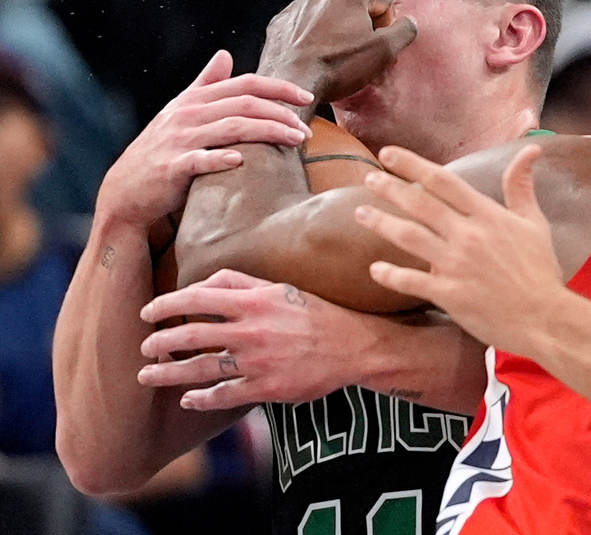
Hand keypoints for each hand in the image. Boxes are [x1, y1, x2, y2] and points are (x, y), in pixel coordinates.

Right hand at [97, 51, 313, 228]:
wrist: (126, 191)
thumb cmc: (161, 151)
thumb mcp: (180, 112)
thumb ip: (204, 84)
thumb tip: (225, 55)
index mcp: (194, 100)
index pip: (244, 84)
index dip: (278, 87)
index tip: (306, 96)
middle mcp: (187, 115)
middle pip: (245, 104)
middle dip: (281, 113)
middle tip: (306, 129)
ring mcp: (179, 140)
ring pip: (232, 128)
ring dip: (269, 132)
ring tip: (296, 140)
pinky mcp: (172, 168)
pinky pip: (200, 160)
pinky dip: (221, 159)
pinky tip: (242, 161)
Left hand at [137, 269, 369, 409]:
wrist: (353, 345)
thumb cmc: (316, 313)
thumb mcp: (281, 288)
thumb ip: (242, 283)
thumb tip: (204, 282)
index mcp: (255, 302)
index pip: (197, 297)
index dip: (166, 304)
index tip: (147, 312)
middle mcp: (252, 330)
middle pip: (192, 334)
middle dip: (161, 342)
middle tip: (144, 348)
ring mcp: (258, 361)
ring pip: (201, 368)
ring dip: (169, 373)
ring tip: (147, 376)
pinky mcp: (267, 387)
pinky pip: (226, 395)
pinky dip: (202, 399)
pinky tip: (188, 400)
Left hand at [258, 0, 416, 104]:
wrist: (292, 82)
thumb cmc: (339, 66)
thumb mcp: (384, 52)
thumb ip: (404, 31)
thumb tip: (409, 22)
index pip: (384, 2)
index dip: (388, 28)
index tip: (379, 49)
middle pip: (356, 6)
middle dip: (363, 27)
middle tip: (361, 55)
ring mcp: (298, 5)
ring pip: (330, 15)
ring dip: (338, 32)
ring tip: (337, 58)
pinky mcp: (281, 21)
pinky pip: (306, 26)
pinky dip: (314, 38)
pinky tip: (316, 57)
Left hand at [354, 145, 566, 355]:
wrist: (544, 317)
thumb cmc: (540, 270)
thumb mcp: (534, 223)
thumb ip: (522, 186)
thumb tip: (531, 150)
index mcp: (487, 216)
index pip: (444, 182)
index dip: (413, 165)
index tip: (389, 154)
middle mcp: (468, 235)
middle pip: (420, 204)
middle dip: (390, 188)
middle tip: (369, 178)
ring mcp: (456, 265)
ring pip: (409, 237)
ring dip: (381, 223)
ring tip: (360, 213)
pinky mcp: (449, 294)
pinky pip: (411, 281)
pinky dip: (390, 275)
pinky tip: (375, 269)